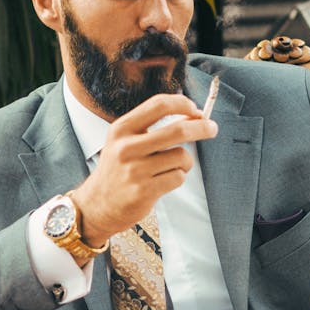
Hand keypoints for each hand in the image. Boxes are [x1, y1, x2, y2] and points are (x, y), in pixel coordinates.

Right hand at [71, 93, 216, 243]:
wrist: (97, 205)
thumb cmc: (118, 169)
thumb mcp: (125, 141)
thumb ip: (153, 127)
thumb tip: (194, 115)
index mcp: (122, 129)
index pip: (159, 105)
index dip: (182, 104)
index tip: (195, 109)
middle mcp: (127, 147)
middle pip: (177, 130)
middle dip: (201, 127)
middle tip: (212, 128)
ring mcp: (135, 170)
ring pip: (182, 156)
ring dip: (185, 162)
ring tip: (171, 168)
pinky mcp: (144, 191)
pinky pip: (178, 177)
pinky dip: (177, 178)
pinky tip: (163, 182)